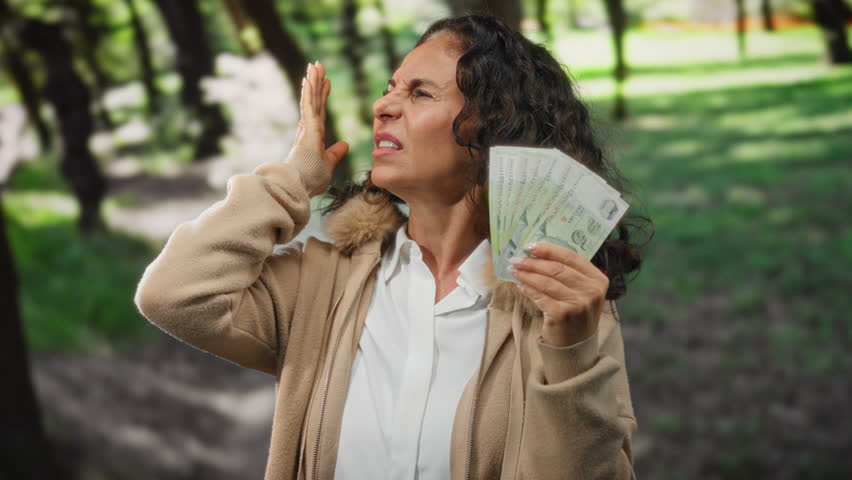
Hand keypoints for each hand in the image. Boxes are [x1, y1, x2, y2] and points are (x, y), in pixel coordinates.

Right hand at [294, 61, 348, 195]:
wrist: (302, 184)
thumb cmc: (311, 178)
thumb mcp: (328, 163)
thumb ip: (335, 153)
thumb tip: (345, 144)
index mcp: (314, 134)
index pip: (320, 110)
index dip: (322, 95)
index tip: (326, 81)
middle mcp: (309, 127)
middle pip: (315, 99)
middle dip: (316, 82)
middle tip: (317, 65)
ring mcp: (307, 126)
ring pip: (310, 98)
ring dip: (313, 81)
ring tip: (314, 65)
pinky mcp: (307, 127)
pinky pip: (308, 105)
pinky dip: (308, 92)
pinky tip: (309, 79)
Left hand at [508, 242, 608, 346]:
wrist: (576, 347)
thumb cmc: (576, 316)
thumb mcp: (582, 293)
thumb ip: (570, 274)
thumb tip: (539, 254)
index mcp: (598, 280)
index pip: (572, 257)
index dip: (550, 249)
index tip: (531, 246)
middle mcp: (592, 291)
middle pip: (557, 268)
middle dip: (533, 261)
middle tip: (516, 259)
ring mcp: (578, 303)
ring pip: (546, 281)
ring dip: (526, 274)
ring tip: (514, 270)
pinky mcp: (563, 314)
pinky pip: (540, 296)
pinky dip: (527, 288)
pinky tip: (520, 285)